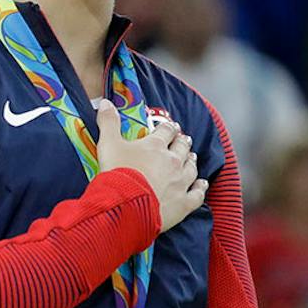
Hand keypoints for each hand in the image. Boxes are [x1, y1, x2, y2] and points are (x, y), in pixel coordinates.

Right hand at [96, 101, 204, 231]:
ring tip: (191, 158)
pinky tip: (202, 184)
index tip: (169, 127)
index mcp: (155, 146)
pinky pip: (198, 193)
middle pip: (182, 147)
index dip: (168, 128)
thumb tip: (105, 102)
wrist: (125, 205)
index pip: (167, 130)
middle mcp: (173, 161)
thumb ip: (108, 122)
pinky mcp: (183, 202)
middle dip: (182, 142)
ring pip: (192, 168)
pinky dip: (200, 188)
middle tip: (182, 140)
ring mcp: (180, 182)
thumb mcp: (108, 144)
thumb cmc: (116, 174)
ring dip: (191, 162)